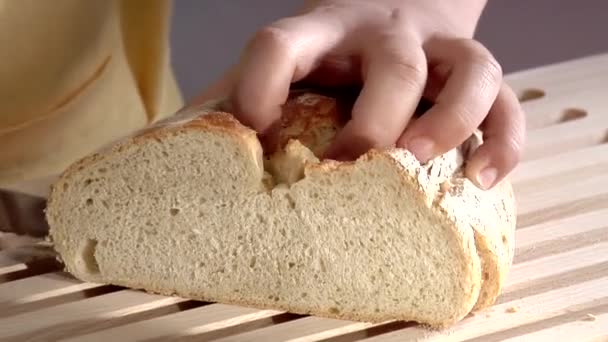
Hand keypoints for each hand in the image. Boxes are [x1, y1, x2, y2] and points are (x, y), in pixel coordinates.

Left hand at [193, 0, 525, 189]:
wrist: (393, 6)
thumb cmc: (326, 55)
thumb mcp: (280, 66)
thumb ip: (233, 99)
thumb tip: (184, 152)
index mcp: (320, 31)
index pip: (282, 43)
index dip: (261, 84)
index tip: (251, 134)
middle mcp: (385, 33)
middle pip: (394, 62)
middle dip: (376, 121)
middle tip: (351, 168)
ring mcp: (438, 49)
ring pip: (470, 69)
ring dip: (452, 121)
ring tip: (425, 164)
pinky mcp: (474, 71)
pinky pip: (508, 102)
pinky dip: (503, 142)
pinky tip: (481, 178)